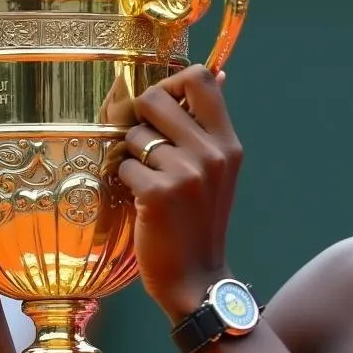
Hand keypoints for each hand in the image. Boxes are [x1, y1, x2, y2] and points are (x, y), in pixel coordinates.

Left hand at [118, 65, 241, 324]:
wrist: (197, 279)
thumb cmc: (200, 223)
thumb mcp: (219, 172)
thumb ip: (210, 126)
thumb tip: (219, 74)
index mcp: (228, 144)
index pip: (201, 78)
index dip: (172, 84)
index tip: (164, 108)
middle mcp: (212, 153)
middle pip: (156, 97)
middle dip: (140, 119)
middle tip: (146, 149)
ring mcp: (187, 173)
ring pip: (134, 135)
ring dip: (132, 157)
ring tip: (150, 183)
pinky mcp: (159, 194)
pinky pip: (123, 165)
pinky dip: (125, 182)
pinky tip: (142, 202)